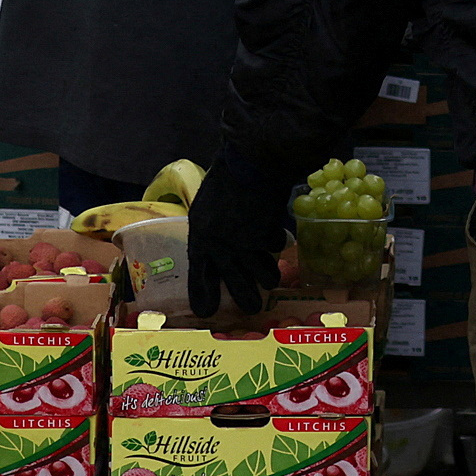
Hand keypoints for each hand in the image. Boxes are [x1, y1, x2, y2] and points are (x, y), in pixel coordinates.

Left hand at [177, 167, 289, 318]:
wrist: (251, 162)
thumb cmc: (224, 179)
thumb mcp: (205, 207)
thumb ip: (210, 230)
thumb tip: (215, 246)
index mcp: (201, 238)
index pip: (198, 275)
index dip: (202, 295)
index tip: (206, 312)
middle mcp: (222, 247)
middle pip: (236, 285)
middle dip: (247, 300)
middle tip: (253, 308)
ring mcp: (246, 244)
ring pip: (264, 276)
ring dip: (270, 276)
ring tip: (272, 278)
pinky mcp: (268, 237)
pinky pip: (276, 249)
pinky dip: (278, 242)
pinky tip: (276, 233)